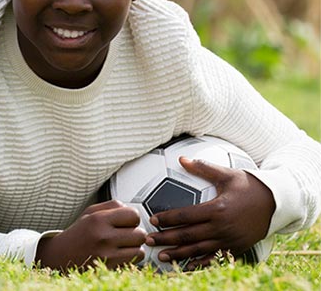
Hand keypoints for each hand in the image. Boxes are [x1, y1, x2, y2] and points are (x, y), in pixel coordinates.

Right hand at [35, 200, 145, 269]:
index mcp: (97, 219)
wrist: (60, 256)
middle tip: (122, 235)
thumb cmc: (78, 233)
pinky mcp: (109, 267)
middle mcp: (102, 236)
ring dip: (133, 247)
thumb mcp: (89, 213)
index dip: (131, 218)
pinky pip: (134, 260)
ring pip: (139, 248)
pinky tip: (118, 254)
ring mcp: (106, 254)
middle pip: (140, 233)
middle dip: (134, 234)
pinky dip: (129, 257)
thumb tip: (133, 211)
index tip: (124, 222)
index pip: (133, 215)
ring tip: (119, 245)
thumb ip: (112, 206)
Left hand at [146, 156, 275, 266]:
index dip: (167, 219)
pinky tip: (185, 266)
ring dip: (178, 253)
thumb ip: (203, 168)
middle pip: (187, 235)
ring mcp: (229, 239)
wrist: (277, 203)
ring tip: (161, 256)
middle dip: (166, 238)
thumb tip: (181, 158)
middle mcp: (222, 226)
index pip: (185, 216)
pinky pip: (214, 257)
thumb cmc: (250, 186)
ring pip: (198, 249)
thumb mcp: (228, 174)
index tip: (152, 220)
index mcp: (217, 208)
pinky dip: (199, 263)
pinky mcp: (236, 248)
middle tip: (147, 240)